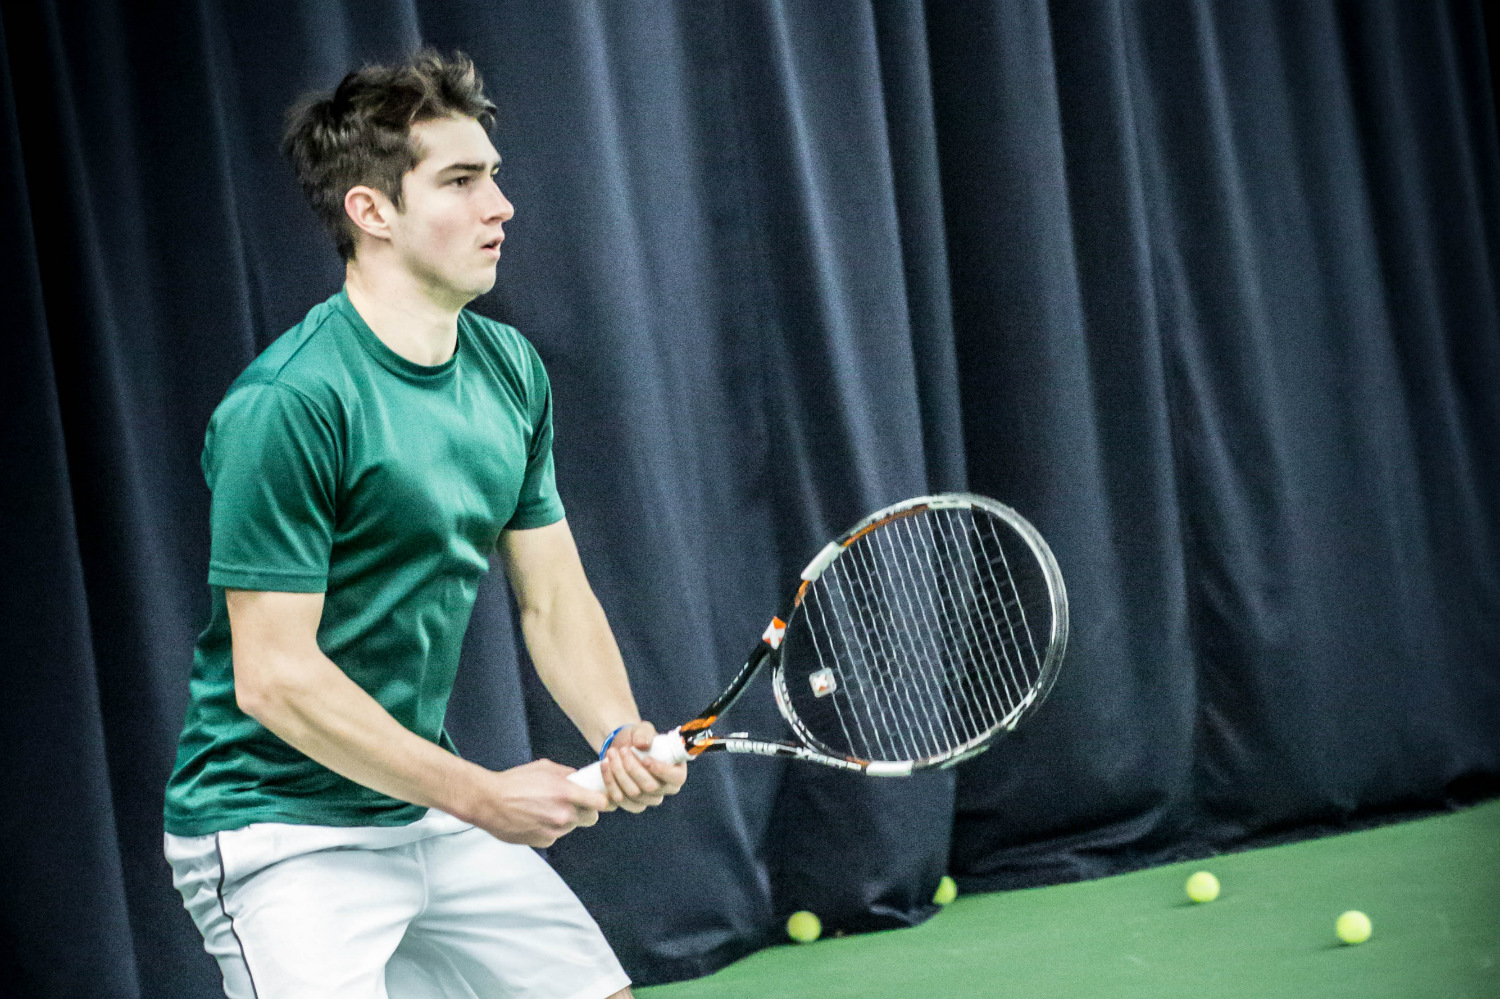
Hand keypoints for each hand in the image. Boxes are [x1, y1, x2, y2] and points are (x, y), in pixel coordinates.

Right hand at [464, 759, 609, 846]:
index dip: (601, 800)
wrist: (488, 802)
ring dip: (565, 819)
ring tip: (545, 808)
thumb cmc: (514, 782)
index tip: (597, 798)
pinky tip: (534, 818)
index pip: (601, 803)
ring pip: (571, 827)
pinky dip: (549, 829)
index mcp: (566, 793)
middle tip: (573, 803)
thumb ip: (566, 773)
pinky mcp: (543, 842)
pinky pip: (555, 836)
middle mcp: (563, 814)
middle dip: (585, 811)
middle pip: (591, 818)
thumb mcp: (544, 768)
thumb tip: (580, 777)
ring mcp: (553, 831)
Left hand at [600, 721, 687, 813]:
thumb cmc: (639, 738)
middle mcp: (665, 789)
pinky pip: (620, 800)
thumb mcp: (642, 730)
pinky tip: (604, 765)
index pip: (676, 778)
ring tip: (611, 753)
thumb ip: (644, 734)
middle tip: (622, 749)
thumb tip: (642, 744)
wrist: (623, 748)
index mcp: (677, 772)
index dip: (662, 771)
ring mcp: (648, 799)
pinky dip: (610, 783)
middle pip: (651, 787)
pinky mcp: (631, 803)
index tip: (645, 759)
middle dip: (633, 768)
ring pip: (633, 794)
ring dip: (619, 773)